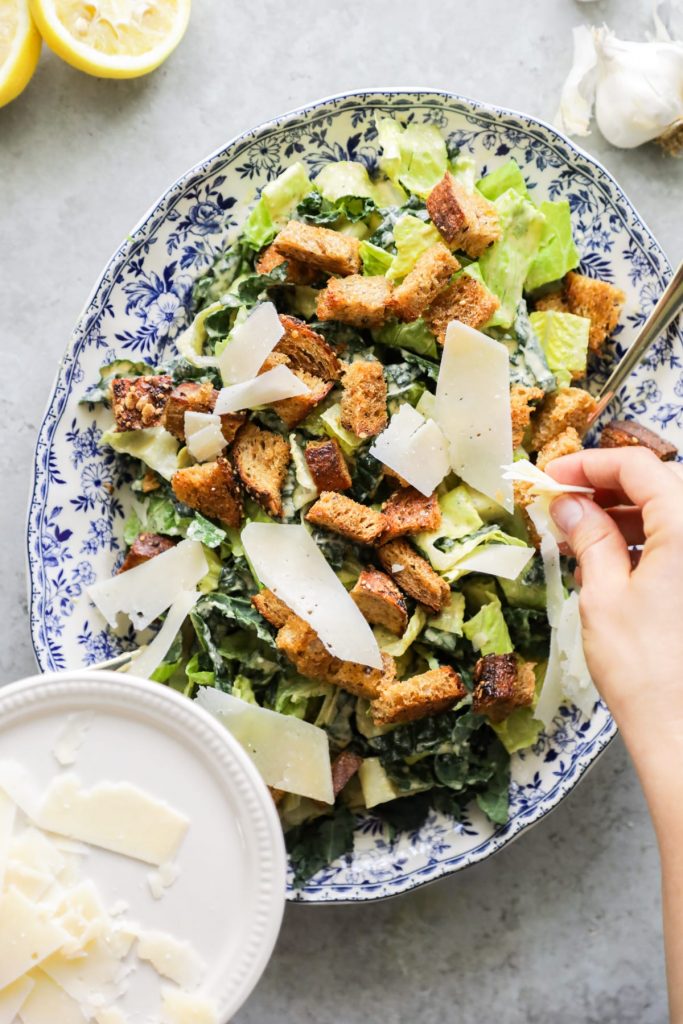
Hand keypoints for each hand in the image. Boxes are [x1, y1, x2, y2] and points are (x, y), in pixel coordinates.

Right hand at [546, 448, 682, 782]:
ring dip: (624, 515)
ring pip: (669, 515)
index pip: (639, 467)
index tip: (552, 476)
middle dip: (605, 488)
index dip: (591, 464)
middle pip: (658, 486)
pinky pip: (678, 545)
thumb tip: (568, 504)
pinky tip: (609, 558)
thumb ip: (589, 537)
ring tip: (577, 532)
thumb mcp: (604, 594)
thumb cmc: (646, 670)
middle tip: (559, 503)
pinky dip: (644, 541)